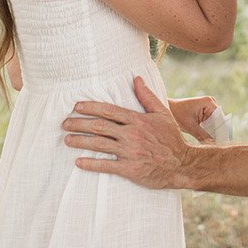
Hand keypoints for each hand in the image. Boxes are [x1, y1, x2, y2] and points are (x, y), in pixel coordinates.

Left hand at [63, 77, 196, 188]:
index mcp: (137, 119)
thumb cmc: (171, 137)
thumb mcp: (162, 113)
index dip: (90, 107)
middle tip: (65, 123)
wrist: (182, 164)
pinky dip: (91, 164)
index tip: (76, 107)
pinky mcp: (130, 169)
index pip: (108, 110)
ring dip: (80, 141)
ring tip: (67, 140)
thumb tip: (136, 78)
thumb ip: (147, 96)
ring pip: (99, 144)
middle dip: (79, 124)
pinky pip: (106, 166)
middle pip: (99, 126)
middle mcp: (131, 134)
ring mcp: (130, 152)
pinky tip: (78, 162)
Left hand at [169, 95, 218, 143]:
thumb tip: (213, 145)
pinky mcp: (205, 111)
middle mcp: (211, 102)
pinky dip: (208, 130)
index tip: (221, 144)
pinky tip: (207, 139)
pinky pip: (210, 122)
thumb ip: (203, 136)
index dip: (221, 131)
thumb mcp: (190, 127)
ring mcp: (208, 106)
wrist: (167, 109)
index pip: (220, 119)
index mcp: (209, 102)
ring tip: (211, 144)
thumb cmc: (177, 114)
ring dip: (212, 132)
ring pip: (215, 123)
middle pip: (218, 121)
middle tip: (216, 146)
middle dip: (216, 133)